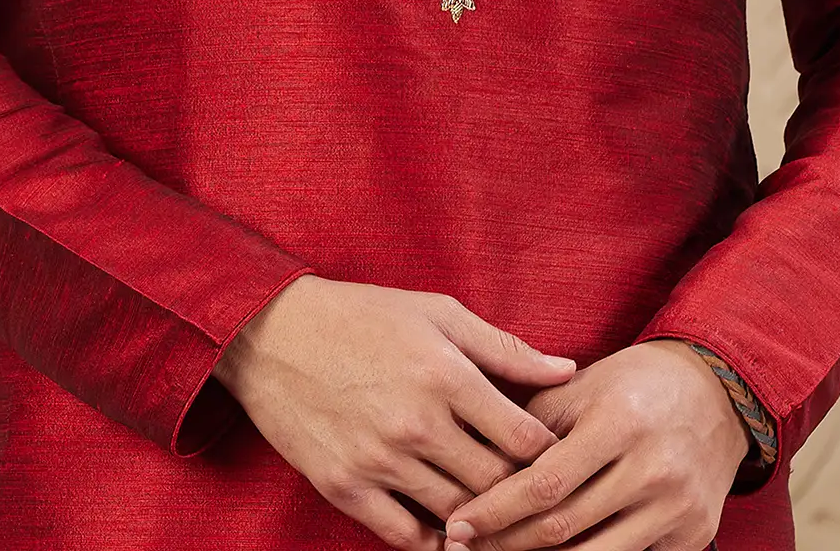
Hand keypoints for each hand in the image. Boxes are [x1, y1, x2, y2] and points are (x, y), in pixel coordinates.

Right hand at [212, 274, 578, 548]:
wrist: (272, 334)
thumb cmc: (362, 315)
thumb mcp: (437, 312)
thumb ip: (504, 347)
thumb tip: (568, 369)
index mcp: (445, 373)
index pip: (524, 438)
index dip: (552, 455)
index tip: (561, 460)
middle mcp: (417, 422)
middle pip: (496, 485)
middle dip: (524, 495)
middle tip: (539, 498)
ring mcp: (379, 460)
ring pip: (457, 516)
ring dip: (484, 521)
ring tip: (502, 517)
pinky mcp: (346, 488)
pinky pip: (405, 538)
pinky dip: (435, 543)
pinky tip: (451, 533)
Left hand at [439, 338, 746, 549]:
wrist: (714, 393)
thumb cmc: (634, 385)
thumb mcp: (583, 386)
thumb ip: (533, 422)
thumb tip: (477, 460)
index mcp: (618, 422)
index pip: (545, 482)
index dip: (496, 510)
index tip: (458, 523)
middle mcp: (652, 468)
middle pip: (564, 527)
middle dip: (506, 543)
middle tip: (464, 549)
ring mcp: (676, 508)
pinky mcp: (692, 536)